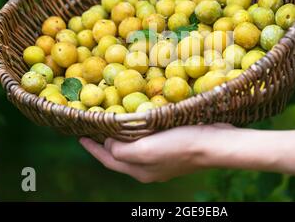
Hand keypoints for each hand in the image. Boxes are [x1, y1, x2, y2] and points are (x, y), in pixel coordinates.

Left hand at [80, 123, 235, 182]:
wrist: (215, 145)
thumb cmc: (180, 145)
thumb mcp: (146, 149)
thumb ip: (122, 150)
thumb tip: (108, 143)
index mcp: (140, 170)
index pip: (108, 159)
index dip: (92, 148)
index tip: (79, 136)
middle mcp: (149, 168)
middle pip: (120, 156)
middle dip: (105, 144)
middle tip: (94, 129)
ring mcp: (162, 160)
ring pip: (134, 149)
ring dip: (121, 138)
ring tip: (112, 125)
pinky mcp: (173, 148)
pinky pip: (148, 141)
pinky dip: (137, 134)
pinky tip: (139, 123)